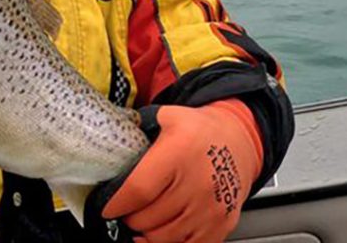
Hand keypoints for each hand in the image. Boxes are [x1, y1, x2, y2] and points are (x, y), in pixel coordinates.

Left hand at [87, 100, 262, 242]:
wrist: (239, 142)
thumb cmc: (199, 131)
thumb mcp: (168, 117)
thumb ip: (137, 125)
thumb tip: (107, 132)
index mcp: (180, 152)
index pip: (139, 190)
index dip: (117, 204)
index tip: (107, 208)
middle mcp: (198, 182)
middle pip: (148, 218)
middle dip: (130, 217)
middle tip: (126, 210)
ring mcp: (212, 207)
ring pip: (164, 237)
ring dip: (146, 232)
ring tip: (142, 219)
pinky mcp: (221, 224)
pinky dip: (169, 242)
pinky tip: (160, 232)